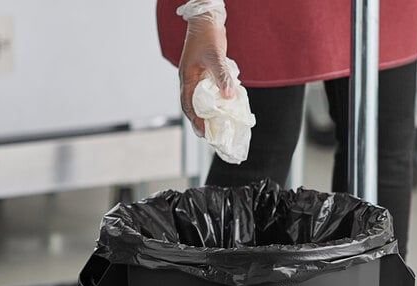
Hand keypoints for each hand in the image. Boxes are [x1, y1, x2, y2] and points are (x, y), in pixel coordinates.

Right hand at [178, 7, 234, 136]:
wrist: (207, 19)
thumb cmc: (208, 35)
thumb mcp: (216, 57)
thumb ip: (222, 76)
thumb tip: (229, 97)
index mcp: (187, 78)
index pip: (188, 105)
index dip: (195, 121)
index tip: (203, 133)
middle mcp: (189, 80)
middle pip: (192, 106)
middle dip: (199, 122)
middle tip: (209, 135)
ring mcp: (195, 77)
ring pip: (199, 101)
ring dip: (206, 113)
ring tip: (215, 125)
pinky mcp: (203, 74)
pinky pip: (206, 93)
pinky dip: (212, 102)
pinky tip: (221, 107)